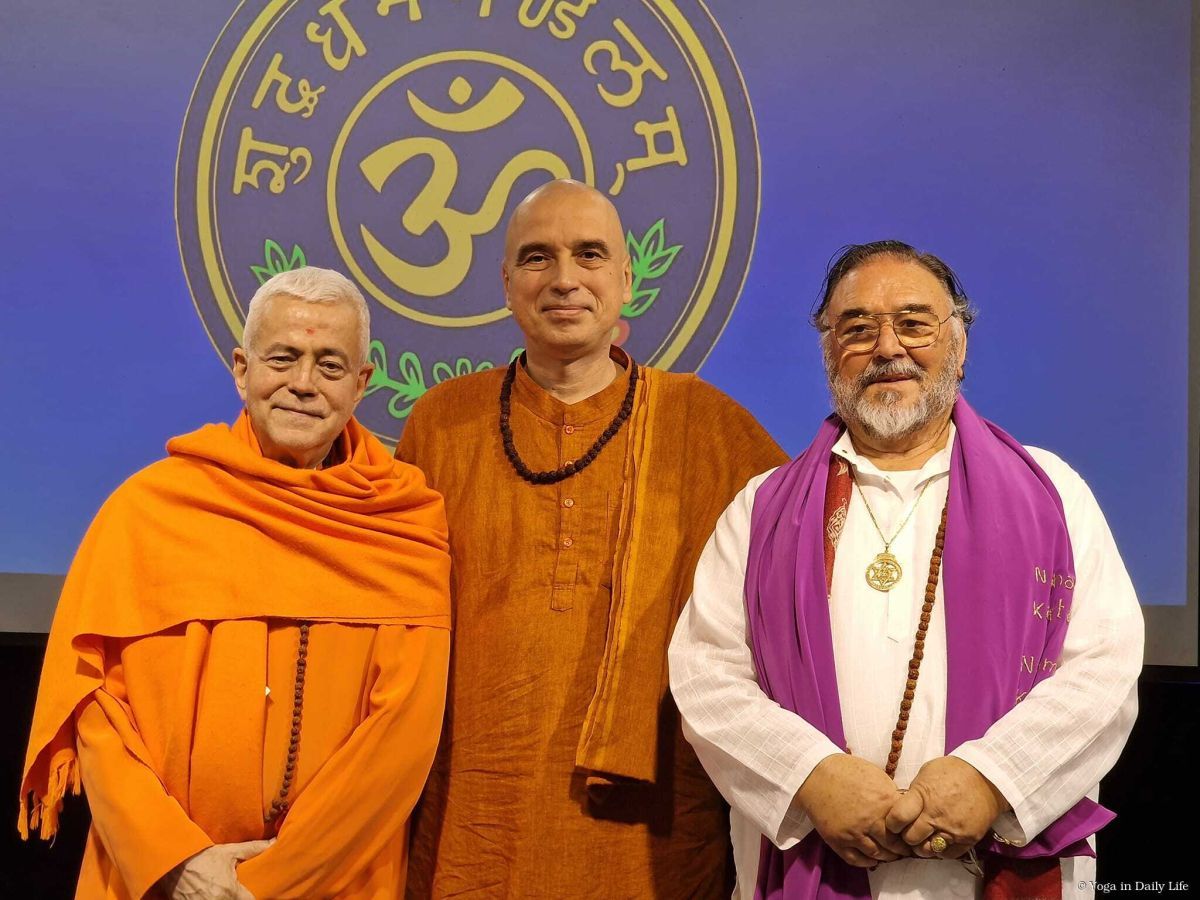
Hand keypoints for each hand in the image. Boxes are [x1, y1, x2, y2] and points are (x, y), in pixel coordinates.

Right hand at [157, 840, 273, 899]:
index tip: (254, 893)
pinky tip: (213, 896)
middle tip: (239, 892)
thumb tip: (274, 842)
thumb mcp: (229, 851)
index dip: (254, 898)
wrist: (174, 863)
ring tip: (225, 893)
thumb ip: (253, 849)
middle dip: (239, 899)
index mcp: (229, 891)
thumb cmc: (203, 857)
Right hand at [794, 754, 912, 867]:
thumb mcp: (876, 775)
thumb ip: (891, 794)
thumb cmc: (846, 771)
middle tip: (905, 850)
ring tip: (891, 855)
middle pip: (893, 844)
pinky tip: (873, 859)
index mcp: (884, 802)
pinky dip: (867, 862)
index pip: (905, 827)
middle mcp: (871, 820)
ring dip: (887, 857)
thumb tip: (903, 809)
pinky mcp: (838, 840)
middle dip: (901, 849)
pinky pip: (856, 859)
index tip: (911, 836)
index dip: (910, 833)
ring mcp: (853, 833)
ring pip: (877, 854)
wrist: (815, 775)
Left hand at [885, 756, 1008, 858]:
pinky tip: (939, 840)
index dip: (891, 823)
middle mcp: (936, 815)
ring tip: (924, 837)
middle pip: (910, 838)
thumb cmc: (953, 771)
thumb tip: (901, 807)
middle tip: (910, 830)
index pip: (897, 818)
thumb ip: (913, 793)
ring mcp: (952, 829)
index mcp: (922, 796)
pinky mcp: (967, 839)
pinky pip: (946, 854)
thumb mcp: (926, 773)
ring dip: (922, 845)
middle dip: (906, 836)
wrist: (987, 778)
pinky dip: (939, 850)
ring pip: (927, 850)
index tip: (894, 822)